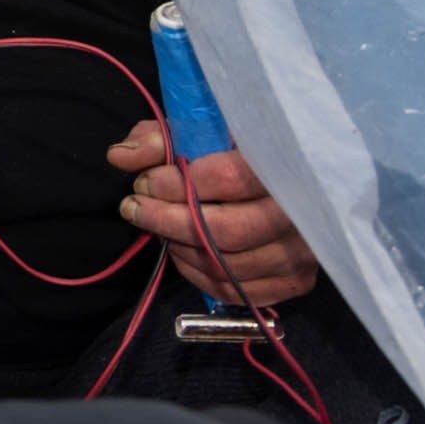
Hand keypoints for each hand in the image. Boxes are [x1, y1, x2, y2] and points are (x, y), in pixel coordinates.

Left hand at [108, 119, 320, 305]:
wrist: (282, 180)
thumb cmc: (233, 153)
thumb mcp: (198, 133)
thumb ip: (160, 140)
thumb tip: (121, 156)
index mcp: (284, 164)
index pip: (225, 180)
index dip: (174, 184)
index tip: (144, 181)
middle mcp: (301, 213)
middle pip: (226, 230)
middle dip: (167, 220)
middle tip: (136, 208)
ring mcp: (302, 251)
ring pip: (227, 265)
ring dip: (179, 248)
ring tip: (158, 227)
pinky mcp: (296, 280)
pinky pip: (236, 290)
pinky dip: (198, 275)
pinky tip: (181, 251)